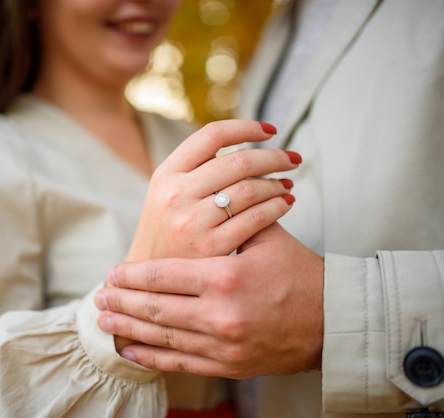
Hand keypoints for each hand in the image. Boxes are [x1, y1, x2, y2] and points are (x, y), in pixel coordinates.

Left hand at [97, 223, 323, 378]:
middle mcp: (219, 314)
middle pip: (154, 308)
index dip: (132, 275)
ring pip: (161, 337)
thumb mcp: (266, 238)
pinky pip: (179, 362)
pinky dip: (151, 357)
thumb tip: (198, 203)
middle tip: (99, 297)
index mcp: (224, 277)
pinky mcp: (228, 366)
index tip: (113, 272)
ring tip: (105, 320)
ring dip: (128, 328)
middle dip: (122, 301)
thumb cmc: (298, 273)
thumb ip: (229, 222)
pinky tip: (130, 350)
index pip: (162, 276)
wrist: (331, 320)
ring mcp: (222, 345)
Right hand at [125, 119, 300, 260]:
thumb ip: (196, 167)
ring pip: (250, 190)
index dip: (246, 127)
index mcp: (166, 173)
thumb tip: (244, 140)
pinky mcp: (210, 247)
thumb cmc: (167, 227)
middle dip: (274, 157)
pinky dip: (276, 208)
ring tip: (287, 184)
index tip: (269, 130)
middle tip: (293, 158)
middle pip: (239, 161)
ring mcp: (192, 221)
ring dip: (277, 184)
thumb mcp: (166, 191)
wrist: (151, 275)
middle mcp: (176, 193)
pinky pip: (254, 219)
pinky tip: (285, 204)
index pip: (212, 136)